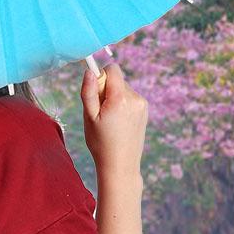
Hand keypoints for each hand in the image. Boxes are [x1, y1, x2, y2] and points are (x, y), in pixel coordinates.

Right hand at [79, 62, 147, 178]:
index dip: (101, 76)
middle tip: (101, 113)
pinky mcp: (145, 110)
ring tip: (111, 120)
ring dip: (115, 98)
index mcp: (120, 98)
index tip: (95, 93)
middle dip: (106, 90)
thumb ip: (89, 92)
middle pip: (117, 80)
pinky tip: (119, 122)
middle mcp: (135, 98)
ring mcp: (142, 105)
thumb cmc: (101, 143)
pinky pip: (130, 98)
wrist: (121, 164)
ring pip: (123, 89)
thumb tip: (90, 71)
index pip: (113, 69)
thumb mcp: (89, 117)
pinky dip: (123, 105)